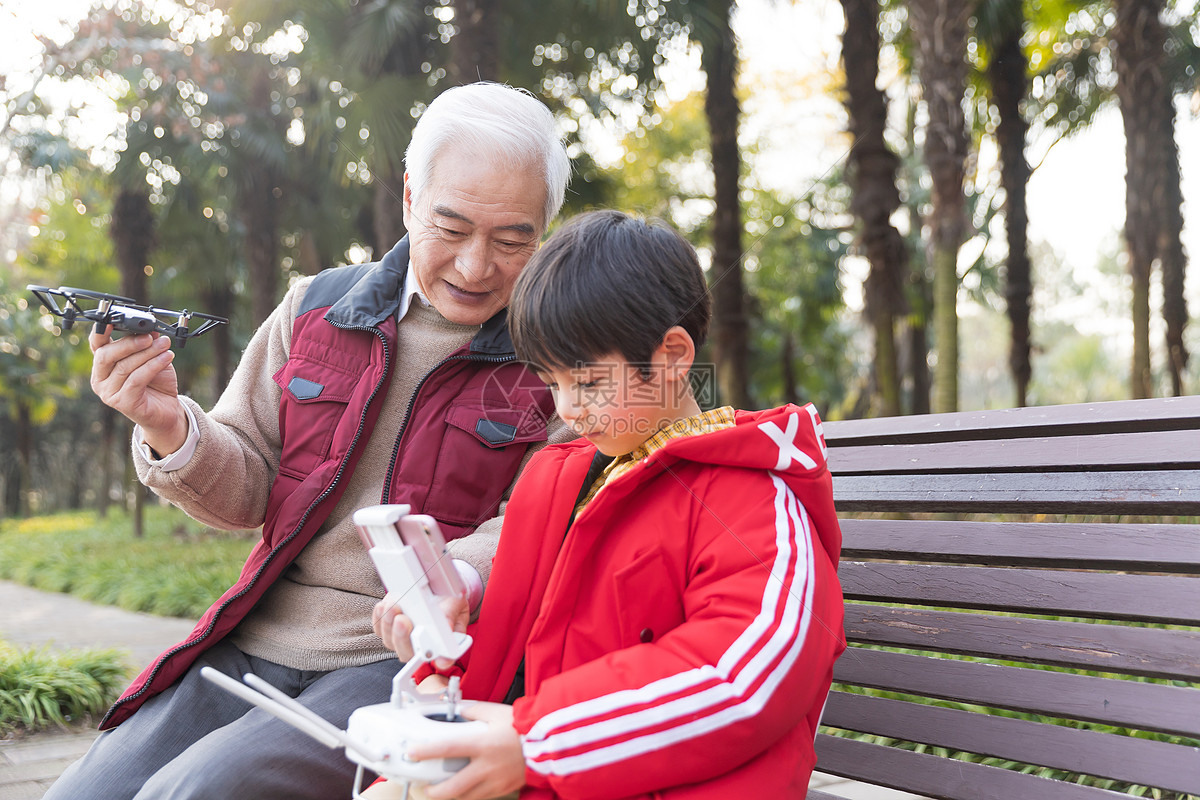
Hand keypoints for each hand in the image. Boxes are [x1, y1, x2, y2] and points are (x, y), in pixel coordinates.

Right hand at [89, 326, 187, 454]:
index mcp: (103, 364)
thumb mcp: (152, 358)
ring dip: (148, 353)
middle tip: (150, 337)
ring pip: (124, 367)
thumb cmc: (156, 383)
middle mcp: (100, 379)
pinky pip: (136, 380)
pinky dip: (153, 366)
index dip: (100, 331)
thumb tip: (150, 328)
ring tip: (165, 345)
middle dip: (130, 343)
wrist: (167, 410)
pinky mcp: (122, 403)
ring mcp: (108, 393)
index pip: (96, 344)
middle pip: (107, 355)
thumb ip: (147, 343)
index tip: (110, 319)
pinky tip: (167, 357)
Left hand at [373, 593, 469, 666]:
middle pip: (405, 652)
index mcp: (438, 647)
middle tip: (402, 620)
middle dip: (401, 636)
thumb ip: (451, 620)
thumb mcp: (455, 606)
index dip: (424, 655)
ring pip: (389, 640)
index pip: (431, 658)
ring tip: (393, 606)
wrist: (439, 590)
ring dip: (388, 624)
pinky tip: (386, 606)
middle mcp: (418, 647)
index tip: (423, 645)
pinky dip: (380, 617)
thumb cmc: (449, 602)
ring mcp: (402, 638)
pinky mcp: (389, 627)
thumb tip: (447, 635)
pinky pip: (379, 628)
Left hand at [412, 702, 524, 799]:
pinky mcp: (503, 790)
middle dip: (433, 791)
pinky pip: (480, 797)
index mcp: (483, 745)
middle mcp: (487, 767)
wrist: (549, 746)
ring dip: (449, 795)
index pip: (448, 748)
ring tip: (440, 789)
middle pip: (452, 787)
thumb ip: (475, 710)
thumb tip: (460, 711)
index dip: (426, 751)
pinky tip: (464, 789)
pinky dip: (468, 795)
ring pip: (465, 797)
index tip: (412, 752)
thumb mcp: (498, 712)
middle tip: (423, 786)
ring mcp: (495, 782)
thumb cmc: (525, 728)